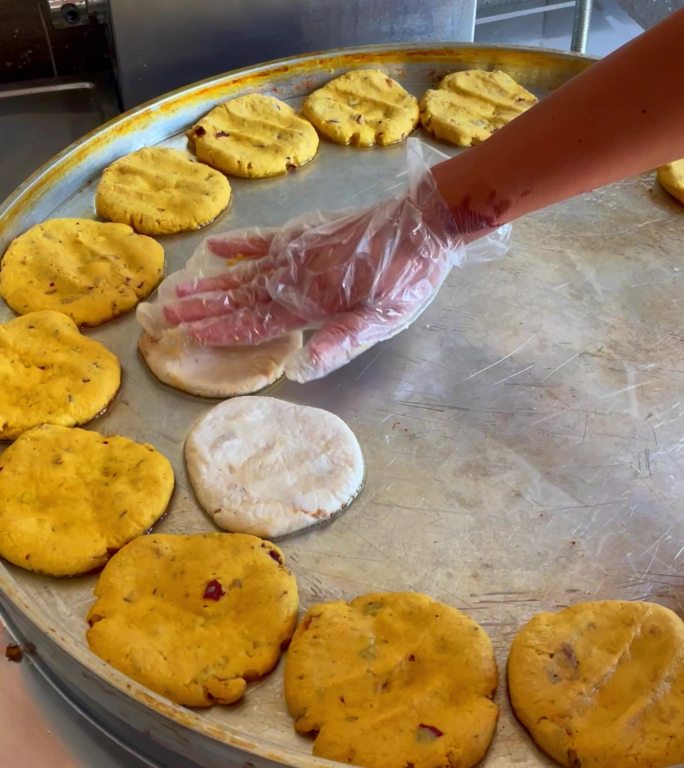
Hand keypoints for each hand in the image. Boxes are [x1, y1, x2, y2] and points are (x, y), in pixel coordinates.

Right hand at [137, 140, 508, 381]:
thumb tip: (300, 370)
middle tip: (164, 314)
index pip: (256, 324)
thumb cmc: (407, 278)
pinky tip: (216, 248)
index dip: (222, 331)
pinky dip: (240, 245)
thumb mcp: (384, 320)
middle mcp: (295, 276)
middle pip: (240, 298)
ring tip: (178, 290)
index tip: (188, 335)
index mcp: (312, 303)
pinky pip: (264, 239)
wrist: (423, 223)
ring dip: (210, 283)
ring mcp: (297, 251)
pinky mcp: (306, 232)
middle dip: (202, 309)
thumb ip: (341, 342)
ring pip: (244, 272)